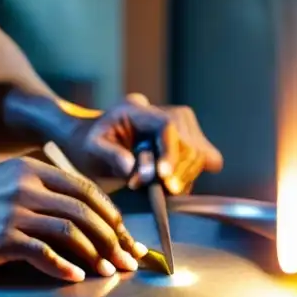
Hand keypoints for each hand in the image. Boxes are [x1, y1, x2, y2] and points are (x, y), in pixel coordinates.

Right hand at [0, 158, 146, 281]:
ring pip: (70, 232)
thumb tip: (89, 222)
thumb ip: (45, 196)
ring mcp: (13, 210)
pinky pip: (43, 253)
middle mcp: (26, 185)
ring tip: (108, 272)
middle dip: (113, 239)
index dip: (113, 217)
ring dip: (95, 255)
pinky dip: (64, 267)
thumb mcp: (9, 187)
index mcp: (33, 169)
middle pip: (85, 212)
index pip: (87, 191)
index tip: (127, 239)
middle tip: (128, 261)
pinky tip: (75, 277)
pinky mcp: (1, 237)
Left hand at [59, 93, 222, 193]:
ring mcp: (184, 124)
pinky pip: (204, 159)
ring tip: (151, 187)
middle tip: (145, 188)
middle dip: (173, 173)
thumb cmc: (93, 144)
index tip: (162, 176)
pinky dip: (189, 176)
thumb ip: (111, 155)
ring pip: (199, 155)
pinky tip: (169, 184)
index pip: (167, 125)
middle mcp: (167, 112)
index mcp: (139, 109)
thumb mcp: (92, 148)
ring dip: (179, 178)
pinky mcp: (192, 139)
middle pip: (188, 144)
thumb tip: (132, 168)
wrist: (99, 141)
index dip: (169, 152)